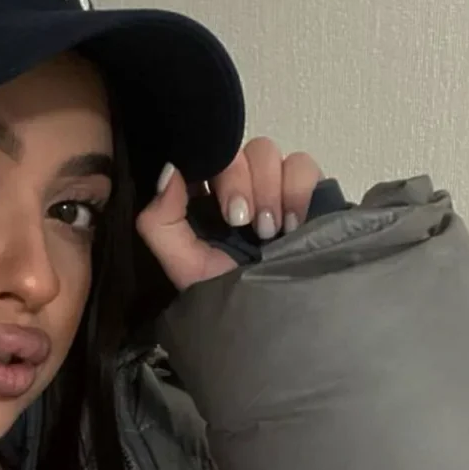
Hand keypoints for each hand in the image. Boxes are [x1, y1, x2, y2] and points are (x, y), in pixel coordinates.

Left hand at [136, 137, 322, 290]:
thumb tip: (170, 169)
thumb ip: (160, 220)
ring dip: (267, 190)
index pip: (199, 156)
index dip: (203, 163)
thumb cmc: (228, 295)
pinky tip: (293, 225)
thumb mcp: (183, 265)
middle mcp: (237, 186)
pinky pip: (302, 164)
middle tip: (242, 222)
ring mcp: (273, 186)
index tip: (206, 194)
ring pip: (266, 151)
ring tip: (270, 232)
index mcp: (202, 199)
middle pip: (232, 150)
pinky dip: (297, 191)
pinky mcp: (308, 190)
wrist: (280, 319)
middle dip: (238, 183)